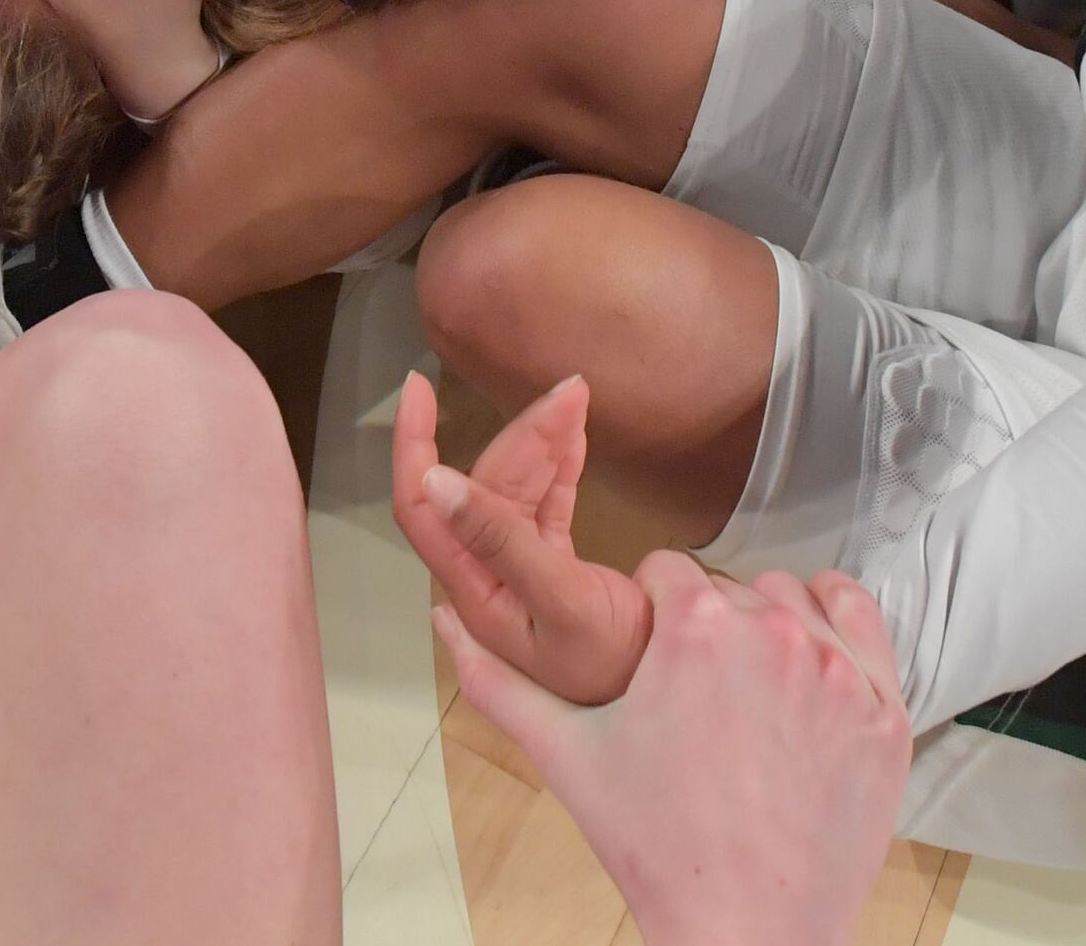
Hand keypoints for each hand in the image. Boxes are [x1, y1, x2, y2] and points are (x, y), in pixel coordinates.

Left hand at [391, 369, 647, 702]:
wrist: (672, 699)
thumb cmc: (616, 664)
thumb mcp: (561, 602)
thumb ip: (501, 541)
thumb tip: (435, 479)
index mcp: (475, 588)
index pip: (422, 505)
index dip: (413, 445)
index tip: (419, 386)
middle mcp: (488, 577)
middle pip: (484, 487)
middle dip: (520, 435)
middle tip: (571, 392)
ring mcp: (521, 572)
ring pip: (516, 491)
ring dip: (543, 443)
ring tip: (578, 399)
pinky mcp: (556, 570)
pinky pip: (546, 505)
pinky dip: (561, 468)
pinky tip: (577, 434)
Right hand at [443, 551, 909, 945]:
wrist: (746, 931)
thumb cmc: (656, 845)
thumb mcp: (566, 756)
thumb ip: (497, 680)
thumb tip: (440, 621)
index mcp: (693, 625)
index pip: (666, 572)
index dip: (651, 615)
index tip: (654, 663)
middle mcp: (772, 629)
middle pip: (732, 588)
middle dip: (711, 629)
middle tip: (698, 700)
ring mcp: (838, 669)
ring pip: (795, 600)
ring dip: (772, 629)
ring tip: (750, 698)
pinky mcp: (885, 707)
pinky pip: (862, 622)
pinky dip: (837, 633)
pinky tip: (809, 672)